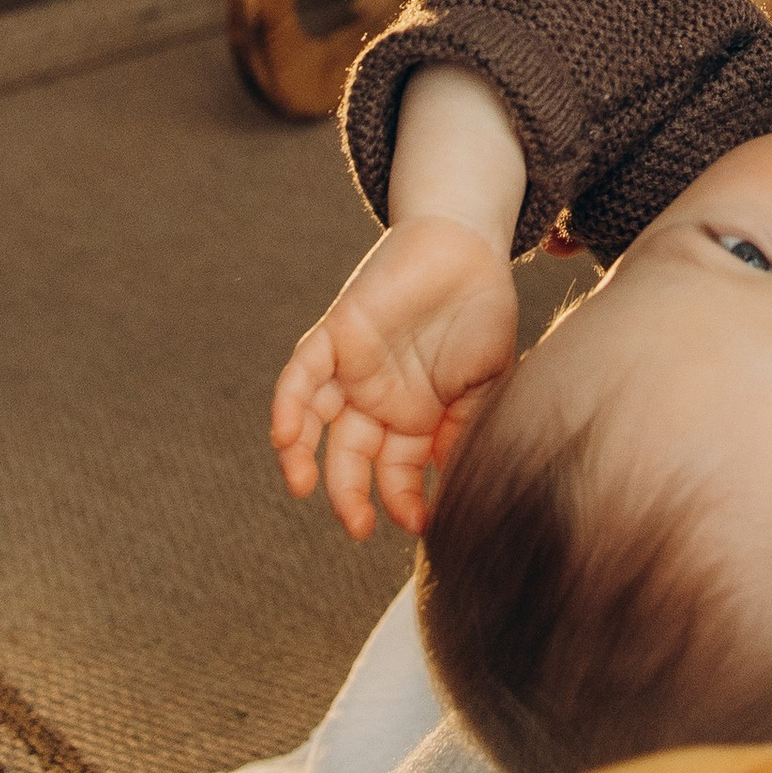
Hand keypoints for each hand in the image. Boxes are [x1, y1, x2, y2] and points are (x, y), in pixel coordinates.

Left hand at [269, 214, 518, 539]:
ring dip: (302, 458)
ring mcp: (353, 369)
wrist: (469, 245)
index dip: (402, 501)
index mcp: (415, 417)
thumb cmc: (483, 314)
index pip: (397, 473)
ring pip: (315, 423)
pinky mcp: (335, 334)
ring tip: (304, 487)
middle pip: (352, 458)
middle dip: (351, 496)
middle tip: (360, 527)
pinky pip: (301, 374)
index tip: (416, 523)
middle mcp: (378, 399)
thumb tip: (456, 491)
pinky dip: (289, 404)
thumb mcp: (486, 385)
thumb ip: (467, 432)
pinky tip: (286, 436)